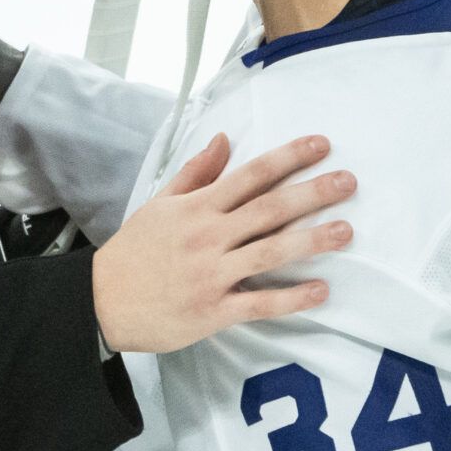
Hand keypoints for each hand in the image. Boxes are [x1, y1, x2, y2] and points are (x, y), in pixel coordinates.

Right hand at [92, 133, 353, 353]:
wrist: (101, 302)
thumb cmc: (134, 252)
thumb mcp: (159, 204)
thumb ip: (195, 173)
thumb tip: (224, 139)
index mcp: (196, 207)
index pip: (249, 175)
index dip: (287, 158)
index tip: (320, 145)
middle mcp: (207, 237)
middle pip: (268, 209)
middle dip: (311, 193)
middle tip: (349, 181)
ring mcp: (211, 275)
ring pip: (269, 253)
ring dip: (311, 240)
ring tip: (346, 230)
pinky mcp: (213, 311)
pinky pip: (259, 304)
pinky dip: (291, 298)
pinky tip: (320, 291)